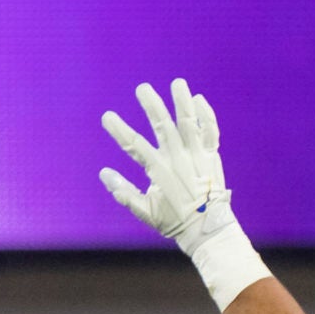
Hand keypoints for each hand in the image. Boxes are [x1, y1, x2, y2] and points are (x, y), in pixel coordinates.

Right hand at [101, 77, 267, 310]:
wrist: (208, 230)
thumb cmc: (175, 221)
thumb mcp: (145, 211)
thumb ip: (124, 193)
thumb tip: (103, 174)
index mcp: (159, 170)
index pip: (134, 145)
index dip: (119, 130)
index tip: (107, 116)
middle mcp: (178, 159)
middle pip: (163, 126)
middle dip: (152, 105)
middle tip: (142, 88)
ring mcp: (196, 156)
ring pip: (189, 123)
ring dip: (182, 102)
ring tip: (177, 83)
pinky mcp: (211, 158)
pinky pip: (211, 132)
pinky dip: (207, 116)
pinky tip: (199, 99)